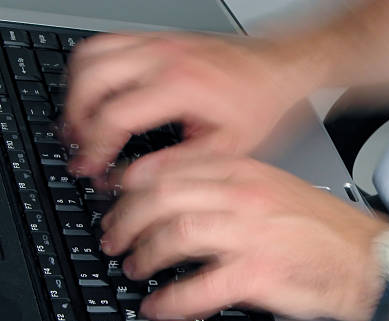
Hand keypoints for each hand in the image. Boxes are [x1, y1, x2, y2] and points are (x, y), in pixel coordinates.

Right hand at [63, 31, 312, 179]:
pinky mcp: (158, 38)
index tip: (89, 167)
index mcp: (179, 86)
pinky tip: (97, 93)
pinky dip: (91, 69)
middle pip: (90, 82)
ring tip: (81, 123)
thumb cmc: (259, 104)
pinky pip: (106, 43)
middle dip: (75, 120)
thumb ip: (175, 165)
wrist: (278, 68)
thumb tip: (136, 180)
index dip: (94, 147)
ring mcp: (157, 43)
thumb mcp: (225, 148)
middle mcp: (163, 58)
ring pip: (90, 57)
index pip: (114, 117)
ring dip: (77, 92)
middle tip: (79, 147)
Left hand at [100, 150, 388, 320]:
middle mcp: (246, 197)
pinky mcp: (261, 273)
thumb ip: (230, 189)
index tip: (118, 199)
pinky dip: (172, 299)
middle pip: (165, 198)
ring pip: (176, 235)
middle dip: (127, 220)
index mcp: (248, 174)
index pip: (175, 168)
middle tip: (114, 238)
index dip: (135, 185)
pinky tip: (159, 307)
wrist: (367, 259)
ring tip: (134, 268)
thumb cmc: (324, 230)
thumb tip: (182, 199)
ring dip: (145, 254)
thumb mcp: (275, 191)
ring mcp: (252, 234)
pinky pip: (201, 286)